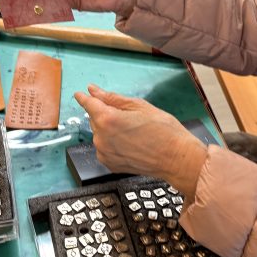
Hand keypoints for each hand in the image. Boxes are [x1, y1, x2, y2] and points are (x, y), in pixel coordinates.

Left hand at [73, 84, 208, 203]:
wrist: (176, 159)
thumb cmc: (163, 131)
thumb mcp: (140, 107)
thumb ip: (113, 99)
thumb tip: (94, 91)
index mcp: (108, 119)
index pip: (88, 104)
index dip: (84, 97)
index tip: (81, 94)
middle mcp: (101, 138)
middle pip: (95, 119)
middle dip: (106, 114)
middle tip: (129, 116)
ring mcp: (104, 153)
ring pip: (100, 134)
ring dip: (110, 129)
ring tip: (134, 132)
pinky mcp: (109, 164)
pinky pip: (105, 148)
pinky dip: (113, 143)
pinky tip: (131, 143)